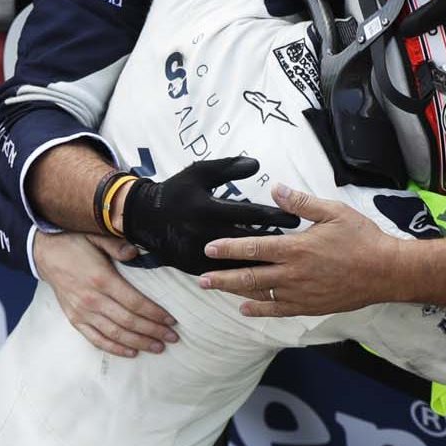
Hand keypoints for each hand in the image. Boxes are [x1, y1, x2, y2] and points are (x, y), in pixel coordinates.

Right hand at [33, 232, 179, 356]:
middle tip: (172, 338)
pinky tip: (132, 352)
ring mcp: (82, 312)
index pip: (135, 302)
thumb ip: (117, 245)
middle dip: (153, 331)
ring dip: (139, 343)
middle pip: (129, 321)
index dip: (155, 313)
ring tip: (158, 347)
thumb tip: (135, 252)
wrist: (45, 253)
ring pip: (115, 334)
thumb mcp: (96, 236)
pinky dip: (115, 349)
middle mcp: (92, 300)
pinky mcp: (74, 319)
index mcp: (102, 279)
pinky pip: (96, 339)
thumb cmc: (75, 243)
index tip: (171, 320)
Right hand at [118, 157, 298, 275]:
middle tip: (300, 246)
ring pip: (238, 263)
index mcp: (208, 208)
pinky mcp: (193, 268)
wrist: (145, 218)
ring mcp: (198, 253)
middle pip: (249, 241)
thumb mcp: (199, 173)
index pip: (250, 214)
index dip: (275, 217)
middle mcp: (204, 233)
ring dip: (262, 264)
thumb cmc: (177, 191)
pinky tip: (262, 281)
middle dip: (276, 243)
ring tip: (286, 264)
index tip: (296, 220)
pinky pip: (223, 276)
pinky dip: (242, 278)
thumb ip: (228, 168)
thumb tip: (256, 164)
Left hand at [198, 185, 402, 316]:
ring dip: (236, 292)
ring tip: (216, 289)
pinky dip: (260, 310)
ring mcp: (300, 294)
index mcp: (296, 249)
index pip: (253, 247)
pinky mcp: (310, 306)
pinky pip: (279, 310)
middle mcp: (293, 274)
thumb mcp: (333, 212)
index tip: (209, 249)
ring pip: (260, 295)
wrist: (386, 271)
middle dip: (222, 277)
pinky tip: (245, 309)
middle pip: (250, 277)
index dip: (228, 248)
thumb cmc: (362, 239)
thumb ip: (302, 202)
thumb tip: (275, 189)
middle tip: (201, 278)